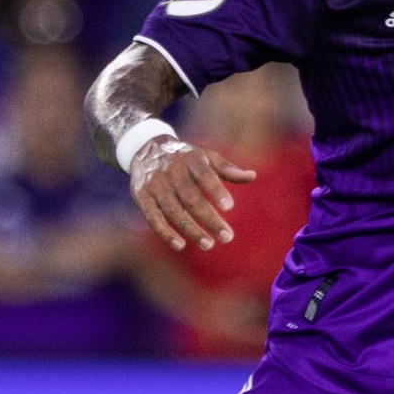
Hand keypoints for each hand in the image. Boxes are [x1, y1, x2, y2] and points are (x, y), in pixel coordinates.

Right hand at [130, 132, 256, 251]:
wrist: (146, 148)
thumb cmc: (186, 157)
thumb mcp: (207, 156)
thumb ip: (228, 169)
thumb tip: (252, 176)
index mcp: (191, 159)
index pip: (205, 175)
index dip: (216, 191)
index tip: (230, 208)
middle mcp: (171, 171)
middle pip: (191, 198)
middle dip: (209, 219)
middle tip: (228, 237)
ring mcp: (155, 184)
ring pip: (174, 211)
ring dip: (191, 230)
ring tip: (209, 245)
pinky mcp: (142, 196)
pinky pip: (153, 217)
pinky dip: (165, 232)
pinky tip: (180, 245)